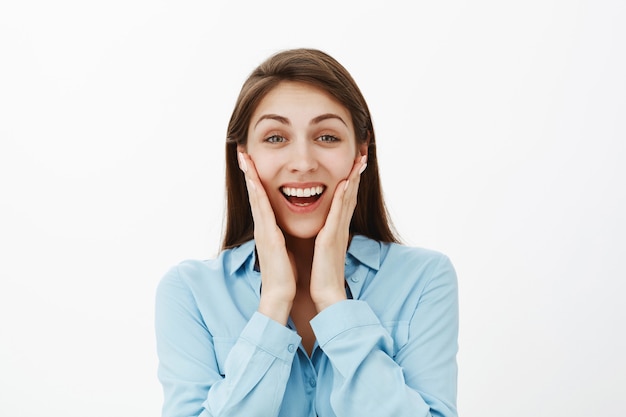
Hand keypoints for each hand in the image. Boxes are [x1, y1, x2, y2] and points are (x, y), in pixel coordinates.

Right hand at [238, 151, 296, 324]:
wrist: (281, 294)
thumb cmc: (284, 273)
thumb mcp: (283, 248)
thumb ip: (280, 235)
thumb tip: (281, 227)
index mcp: (268, 228)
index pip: (261, 197)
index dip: (255, 178)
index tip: (251, 160)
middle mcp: (262, 226)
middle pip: (254, 193)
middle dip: (248, 171)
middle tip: (242, 150)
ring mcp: (263, 231)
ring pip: (255, 198)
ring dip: (250, 176)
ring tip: (244, 157)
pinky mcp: (268, 238)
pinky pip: (262, 212)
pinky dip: (258, 195)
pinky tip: (255, 181)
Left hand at [310, 154, 367, 311]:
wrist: (326, 293)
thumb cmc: (322, 275)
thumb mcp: (324, 250)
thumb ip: (326, 238)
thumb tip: (324, 230)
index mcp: (337, 230)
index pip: (345, 200)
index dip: (351, 181)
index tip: (354, 164)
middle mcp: (341, 227)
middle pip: (351, 195)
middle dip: (356, 174)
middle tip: (362, 154)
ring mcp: (339, 231)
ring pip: (348, 199)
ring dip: (353, 178)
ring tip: (359, 160)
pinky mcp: (332, 237)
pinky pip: (339, 212)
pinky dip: (343, 196)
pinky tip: (346, 181)